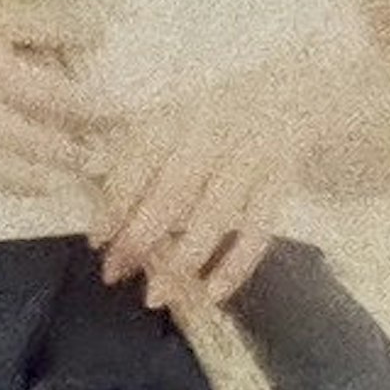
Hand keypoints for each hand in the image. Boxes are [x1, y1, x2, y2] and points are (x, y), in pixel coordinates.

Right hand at [0, 0, 110, 199]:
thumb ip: (6, 13)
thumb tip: (67, 31)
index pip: (45, 22)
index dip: (82, 28)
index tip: (106, 31)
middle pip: (51, 94)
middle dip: (92, 110)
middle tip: (124, 118)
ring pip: (27, 141)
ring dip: (66, 154)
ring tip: (95, 160)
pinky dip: (24, 179)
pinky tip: (47, 185)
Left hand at [93, 46, 332, 305]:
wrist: (292, 93)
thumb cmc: (218, 117)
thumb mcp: (176, 118)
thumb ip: (140, 154)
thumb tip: (103, 208)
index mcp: (178, 117)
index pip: (138, 162)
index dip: (114, 203)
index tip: (97, 240)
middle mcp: (212, 135)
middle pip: (172, 191)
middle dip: (139, 237)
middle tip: (115, 273)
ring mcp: (249, 159)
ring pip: (213, 215)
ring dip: (182, 260)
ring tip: (156, 295)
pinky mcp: (279, 182)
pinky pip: (258, 231)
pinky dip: (235, 266)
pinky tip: (211, 293)